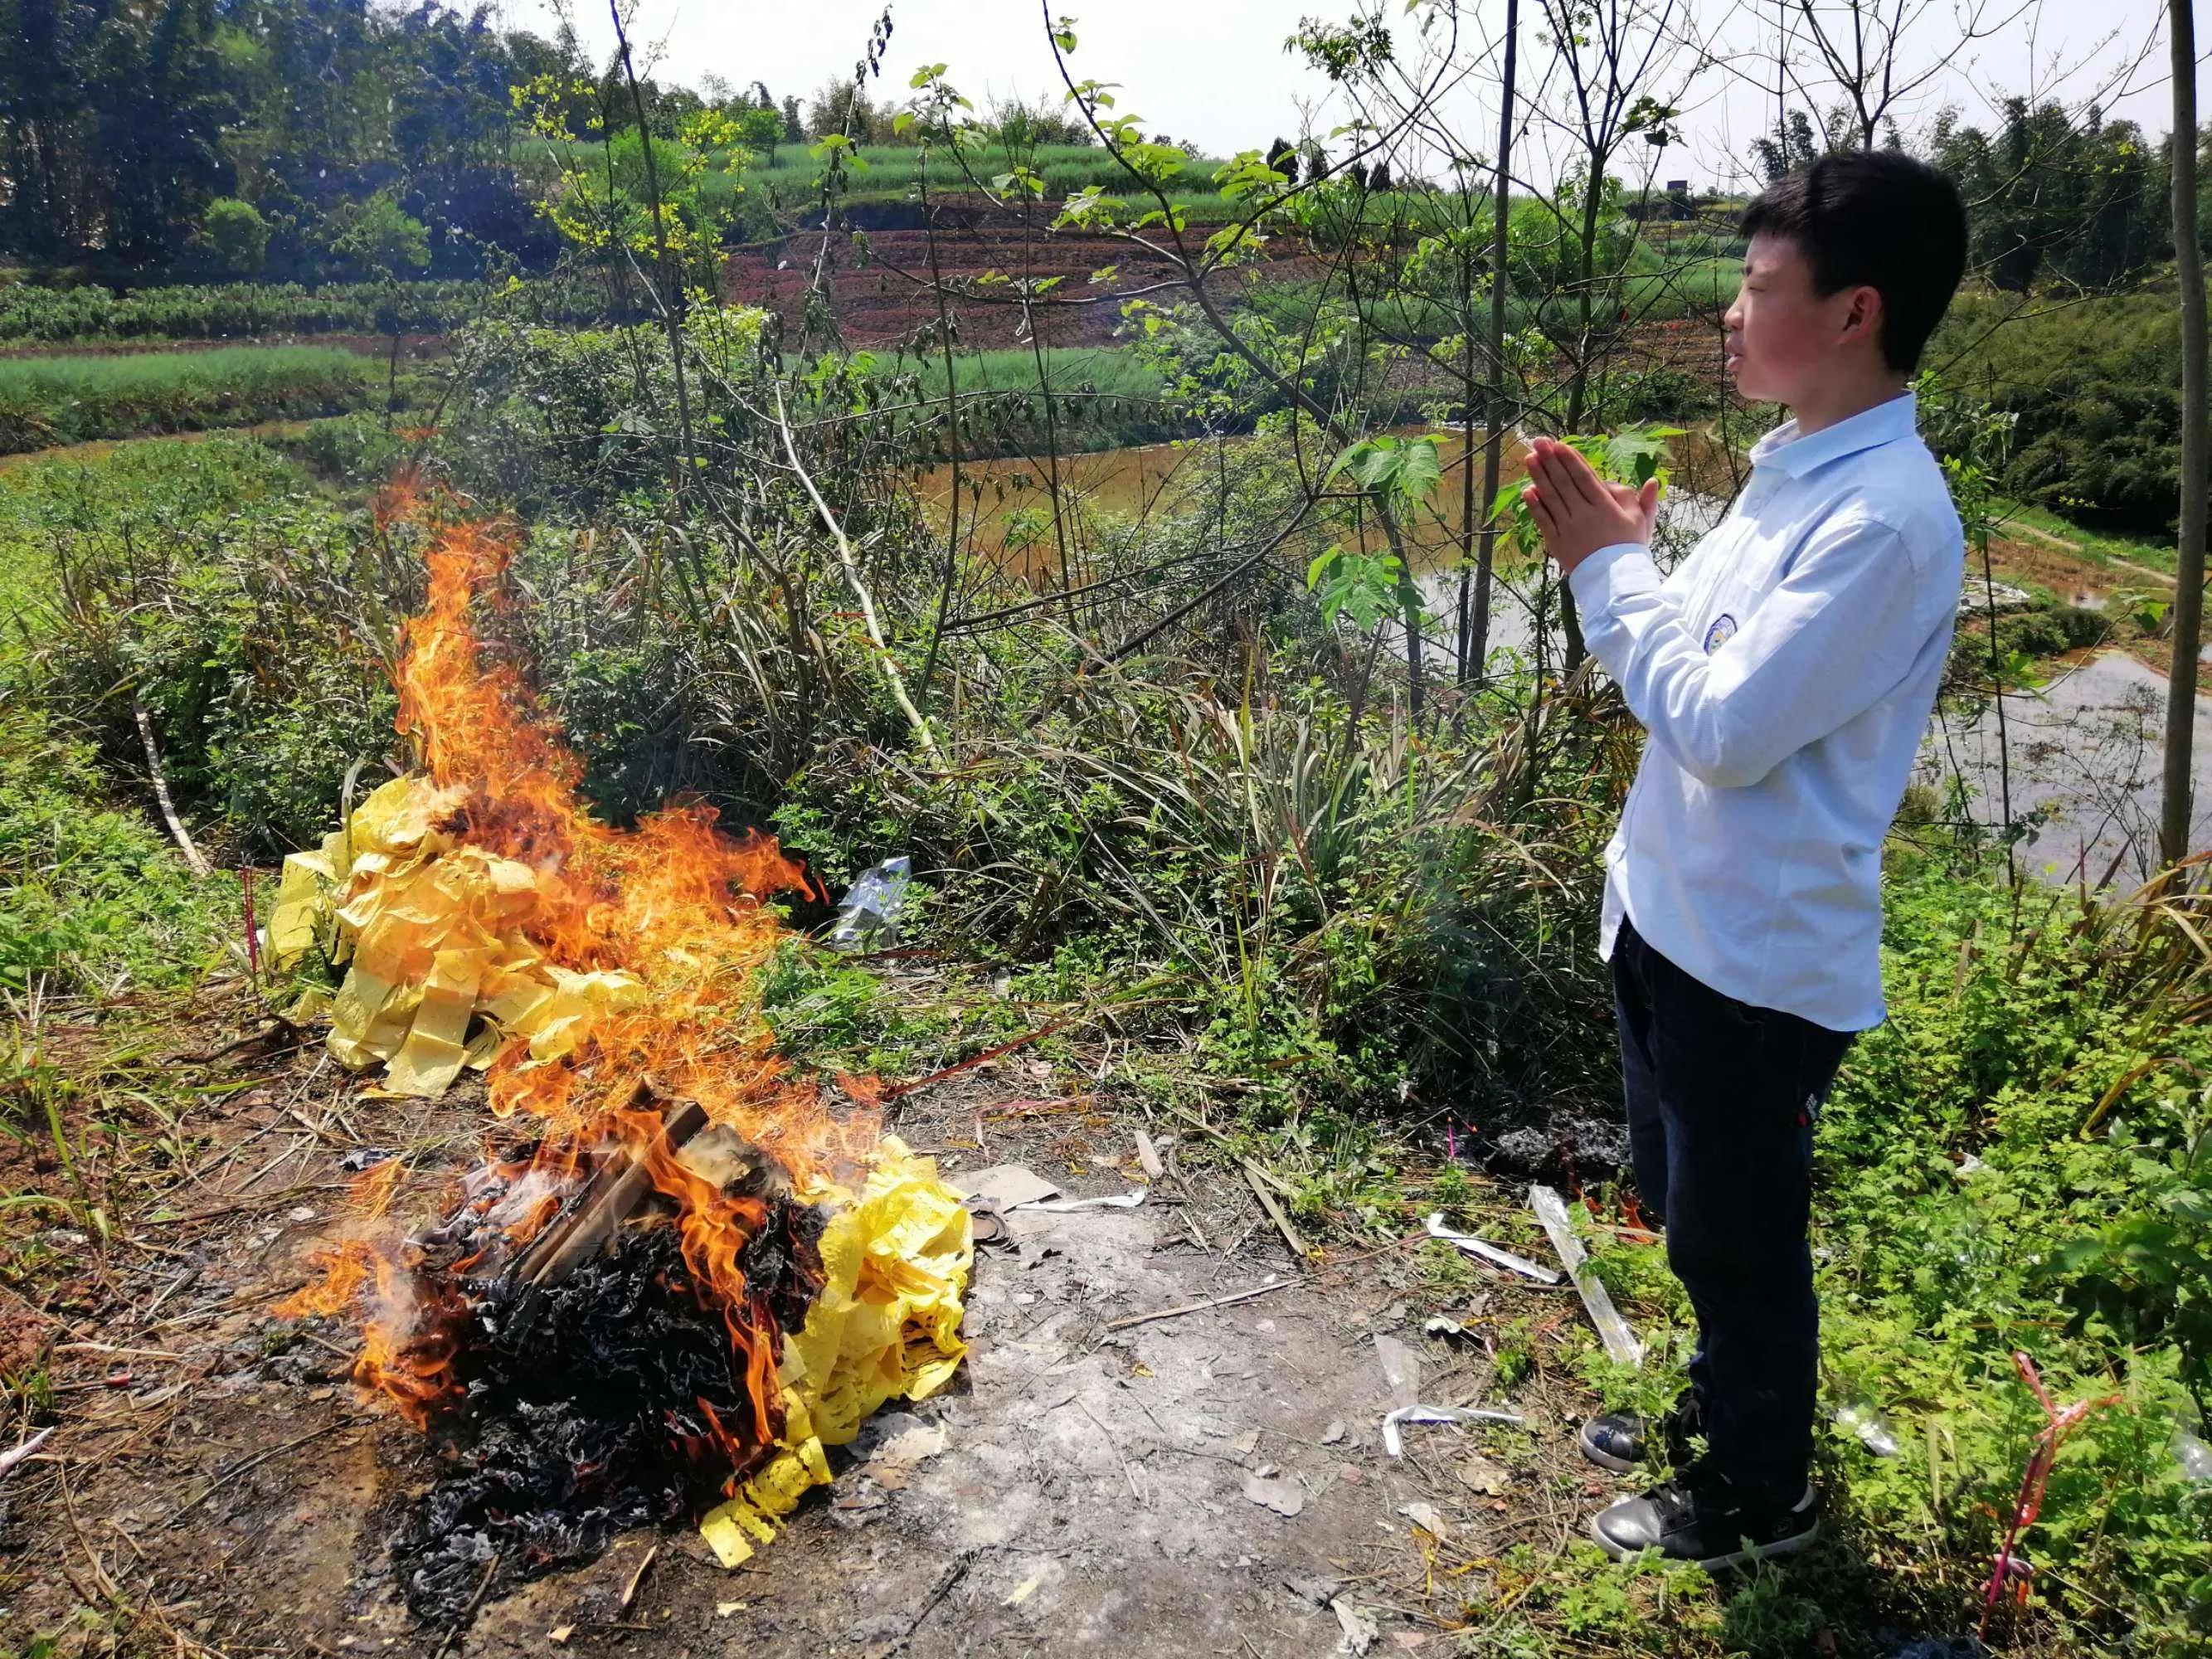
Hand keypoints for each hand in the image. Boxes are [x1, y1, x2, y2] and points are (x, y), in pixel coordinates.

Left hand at [1520, 436, 1660, 574]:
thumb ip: (1646, 501)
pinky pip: (1544, 521)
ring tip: (1529, 458)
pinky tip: (1528, 490)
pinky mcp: (1557, 542)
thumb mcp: (1642, 523)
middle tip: (1538, 441)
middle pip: (1564, 482)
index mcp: (1605, 506)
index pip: (1585, 477)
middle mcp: (1585, 514)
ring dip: (1539, 476)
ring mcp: (1569, 528)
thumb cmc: (1629, 548)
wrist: (1614, 581)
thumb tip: (1652, 480)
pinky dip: (1535, 506)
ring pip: (1551, 498)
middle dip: (1550, 460)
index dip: (1571, 460)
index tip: (1559, 445)